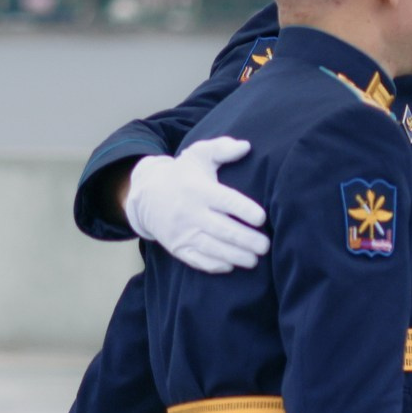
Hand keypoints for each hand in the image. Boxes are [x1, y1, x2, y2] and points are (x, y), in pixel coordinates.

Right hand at [123, 138, 269, 272]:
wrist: (145, 195)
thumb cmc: (182, 174)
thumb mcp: (198, 155)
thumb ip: (221, 149)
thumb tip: (245, 146)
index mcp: (199, 190)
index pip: (225, 201)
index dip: (244, 210)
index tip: (262, 218)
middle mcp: (190, 212)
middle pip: (223, 229)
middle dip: (247, 240)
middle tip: (266, 246)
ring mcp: (183, 232)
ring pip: (212, 248)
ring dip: (235, 256)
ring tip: (255, 260)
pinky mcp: (177, 247)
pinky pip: (196, 260)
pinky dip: (213, 265)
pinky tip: (230, 266)